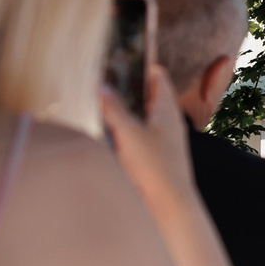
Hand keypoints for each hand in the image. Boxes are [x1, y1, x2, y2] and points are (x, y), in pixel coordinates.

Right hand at [99, 61, 195, 204]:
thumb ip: (113, 108)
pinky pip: (137, 135)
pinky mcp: (154, 156)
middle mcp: (167, 121)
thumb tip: (99, 84)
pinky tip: (104, 134)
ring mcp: (162, 139)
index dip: (140, 65)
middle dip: (125, 88)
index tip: (117, 59)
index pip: (157, 76)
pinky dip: (123, 131)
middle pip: (146, 95)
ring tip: (95, 102)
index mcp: (166, 108)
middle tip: (98, 80)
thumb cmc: (155, 167)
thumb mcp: (129, 133)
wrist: (169, 207)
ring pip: (140, 116)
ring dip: (121, 110)